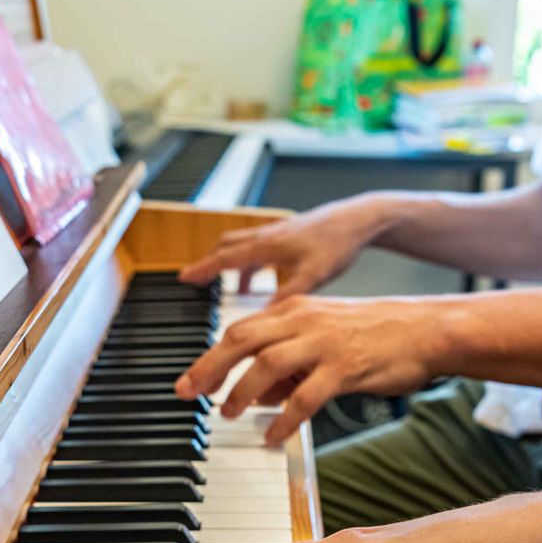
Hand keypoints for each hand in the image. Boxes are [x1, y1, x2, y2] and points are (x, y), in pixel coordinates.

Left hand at [174, 294, 456, 445]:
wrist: (429, 329)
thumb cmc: (379, 334)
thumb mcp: (325, 338)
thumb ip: (290, 363)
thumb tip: (259, 393)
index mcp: (295, 308)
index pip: (239, 330)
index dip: (210, 357)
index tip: (191, 381)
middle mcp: (304, 320)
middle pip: (240, 341)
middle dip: (209, 370)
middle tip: (191, 396)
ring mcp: (324, 343)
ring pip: (266, 365)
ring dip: (240, 393)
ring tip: (229, 414)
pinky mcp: (346, 367)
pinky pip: (304, 398)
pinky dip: (283, 420)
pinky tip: (274, 436)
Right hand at [177, 195, 392, 297]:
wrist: (358, 220)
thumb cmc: (337, 244)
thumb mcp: (312, 277)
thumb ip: (285, 299)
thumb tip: (263, 322)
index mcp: (267, 245)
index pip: (224, 258)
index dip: (202, 269)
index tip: (183, 278)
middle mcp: (267, 236)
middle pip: (226, 247)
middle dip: (209, 263)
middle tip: (194, 278)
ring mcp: (277, 233)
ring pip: (242, 246)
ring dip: (231, 264)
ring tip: (232, 288)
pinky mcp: (288, 234)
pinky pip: (259, 248)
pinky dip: (252, 264)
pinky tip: (264, 280)